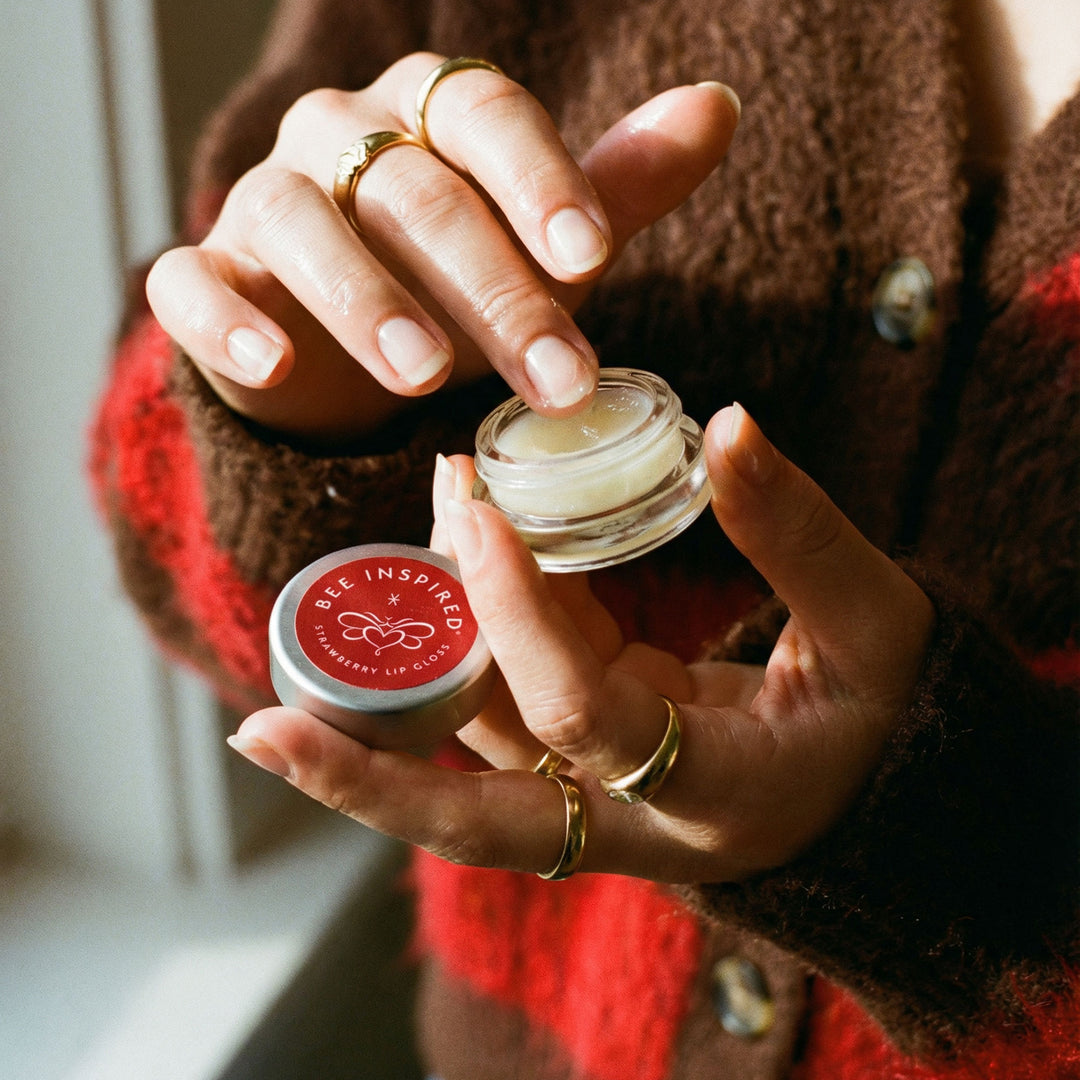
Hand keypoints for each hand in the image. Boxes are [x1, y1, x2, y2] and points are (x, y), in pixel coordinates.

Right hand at [146, 53, 739, 443]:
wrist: (346, 341)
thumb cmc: (456, 284)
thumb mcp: (541, 244)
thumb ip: (614, 189)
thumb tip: (716, 109)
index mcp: (427, 113)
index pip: (485, 115)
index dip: (537, 180)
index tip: (590, 259)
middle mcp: (341, 139)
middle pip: (414, 191)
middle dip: (490, 289)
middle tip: (554, 377)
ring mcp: (264, 202)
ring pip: (301, 225)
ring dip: (364, 299)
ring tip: (423, 374)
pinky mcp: (205, 273)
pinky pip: (193, 281)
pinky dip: (226, 321)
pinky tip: (273, 366)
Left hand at [228, 405, 933, 883]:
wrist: (889, 794)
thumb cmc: (895, 719)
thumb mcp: (875, 624)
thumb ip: (799, 532)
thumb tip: (728, 424)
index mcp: (710, 794)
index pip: (579, 712)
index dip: (519, 610)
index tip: (476, 496)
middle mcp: (632, 820)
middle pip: (474, 814)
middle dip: (367, 777)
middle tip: (260, 730)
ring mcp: (599, 802)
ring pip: (476, 750)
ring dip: (417, 661)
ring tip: (402, 537)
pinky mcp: (587, 766)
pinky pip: (504, 710)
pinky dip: (468, 639)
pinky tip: (455, 549)